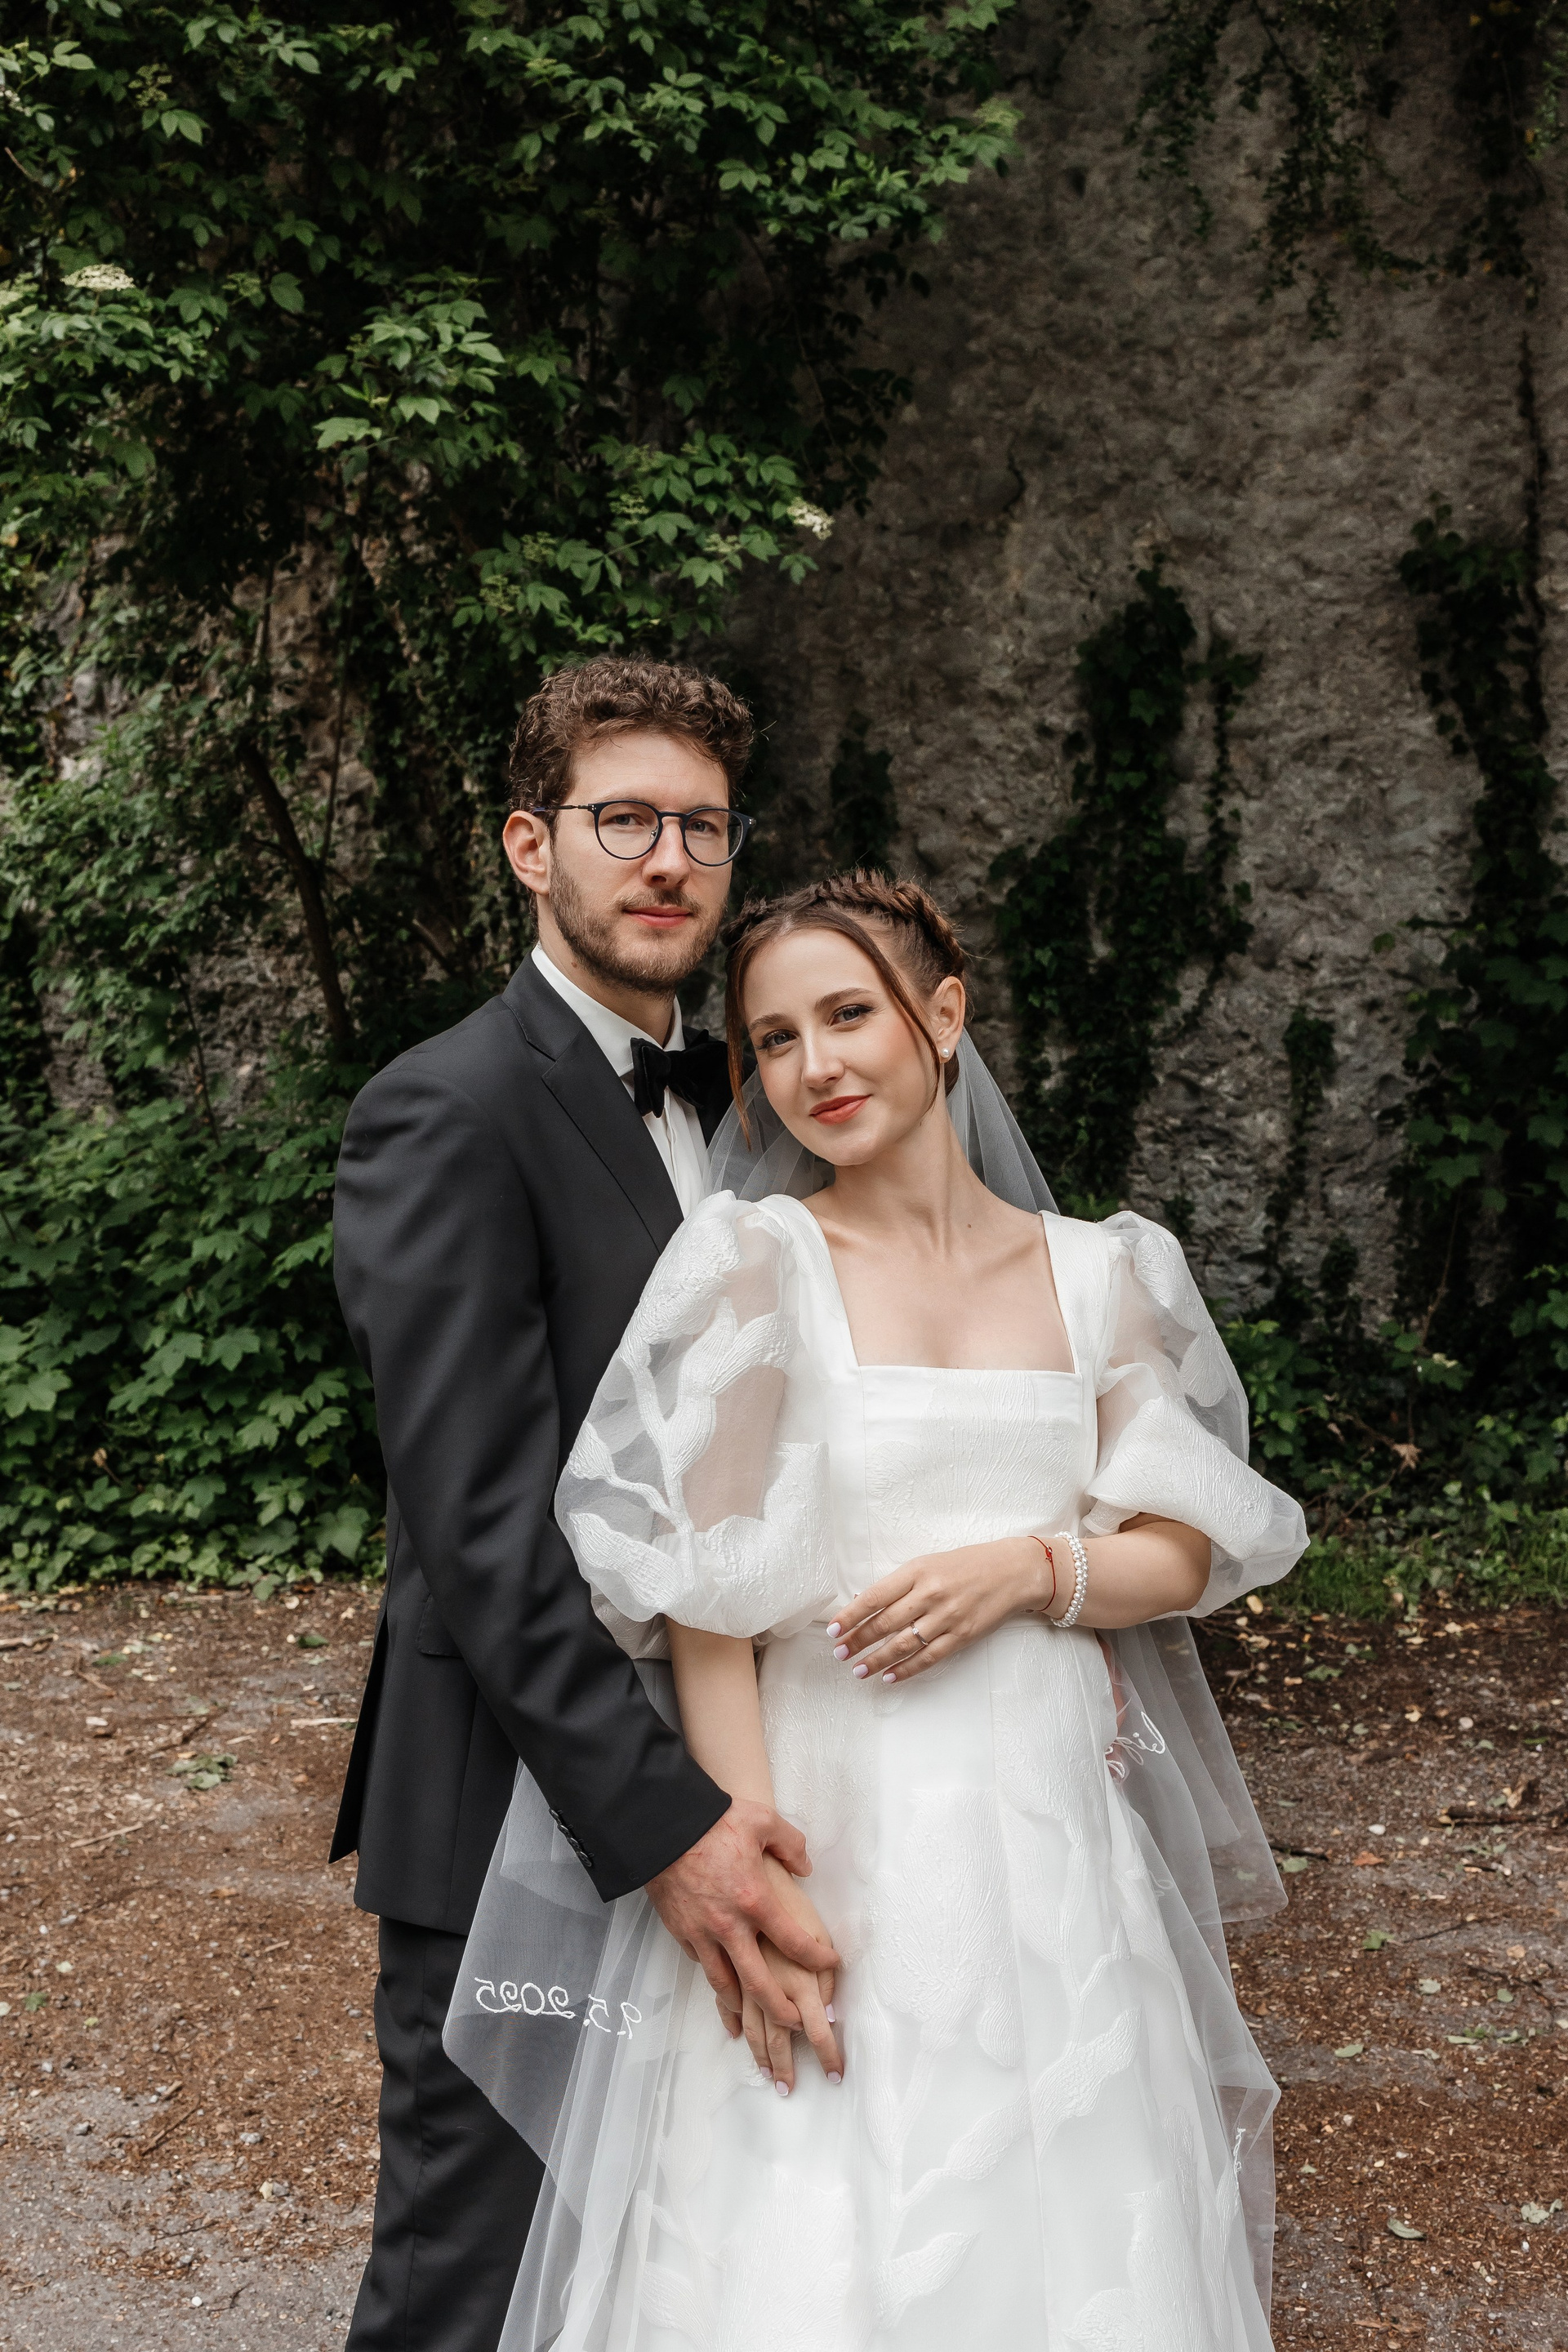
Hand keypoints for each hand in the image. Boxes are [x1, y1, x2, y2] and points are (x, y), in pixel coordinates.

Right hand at [645, 1796, 839, 2033]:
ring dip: (745, 2006)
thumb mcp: (763, 1821)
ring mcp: (701, 1934)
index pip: (795, 1943)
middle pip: (760, 1985)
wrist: (661, 1827)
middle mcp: (729, 1926)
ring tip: (759, 2016)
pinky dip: (716, 1979)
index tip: (831, 1964)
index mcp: (756, 1901)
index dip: (818, 1959)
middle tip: (798, 2021)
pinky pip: (701, 1965)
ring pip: (725, 1985)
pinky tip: (724, 1982)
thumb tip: (805, 1868)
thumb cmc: (714, 1821)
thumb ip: (792, 1845)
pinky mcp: (680, 1932)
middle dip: (782, 2010)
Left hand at [828, 1536, 1052, 1684]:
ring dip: (877, 1660)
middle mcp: (930, 1594)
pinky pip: (929, 1657)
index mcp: (917, 1571)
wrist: (1013, 1571)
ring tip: (858, 1670)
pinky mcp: (962, 1636)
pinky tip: (890, 1677)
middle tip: (839, 1653)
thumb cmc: (967, 1564)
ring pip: (903, 1645)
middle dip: (858, 1641)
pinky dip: (907, 1669)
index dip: (851, 1616)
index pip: (874, 1597)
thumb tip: (866, 1604)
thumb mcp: (929, 1563)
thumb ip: (901, 1583)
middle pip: (884, 1623)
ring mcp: (947, 1617)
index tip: (833, 1629)